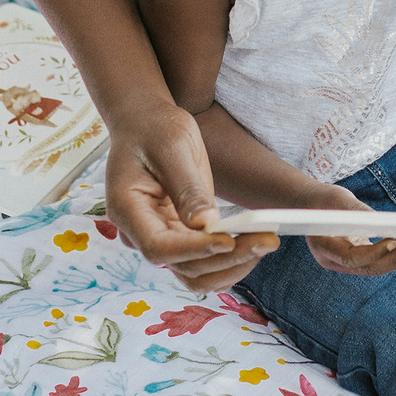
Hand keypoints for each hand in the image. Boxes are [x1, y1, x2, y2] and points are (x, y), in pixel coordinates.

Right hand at [104, 103, 276, 293]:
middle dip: (226, 258)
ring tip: (267, 243)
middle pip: (182, 265)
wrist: (148, 124)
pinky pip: (204, 260)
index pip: (158, 247)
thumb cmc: (156, 129)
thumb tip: (206, 224)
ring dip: (232, 265)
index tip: (229, 240)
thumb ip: (187, 187)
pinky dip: (230, 259)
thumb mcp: (172, 147)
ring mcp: (163, 236)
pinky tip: (256, 243)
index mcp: (127, 209)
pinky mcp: (182, 233)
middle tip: (268, 241)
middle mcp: (141, 232)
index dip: (194, 249)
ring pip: (195, 272)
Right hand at [299, 183, 395, 275]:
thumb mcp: (340, 200)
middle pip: (368, 267)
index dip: (374, 252)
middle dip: (395, 258)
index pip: (352, 257)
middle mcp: (333, 261)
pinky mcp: (355, 258)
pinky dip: (394, 254)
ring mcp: (344, 262)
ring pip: (375, 268)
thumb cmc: (324, 200)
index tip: (393, 240)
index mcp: (323, 247)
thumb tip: (388, 223)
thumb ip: (360, 213)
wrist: (311, 205)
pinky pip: (376, 261)